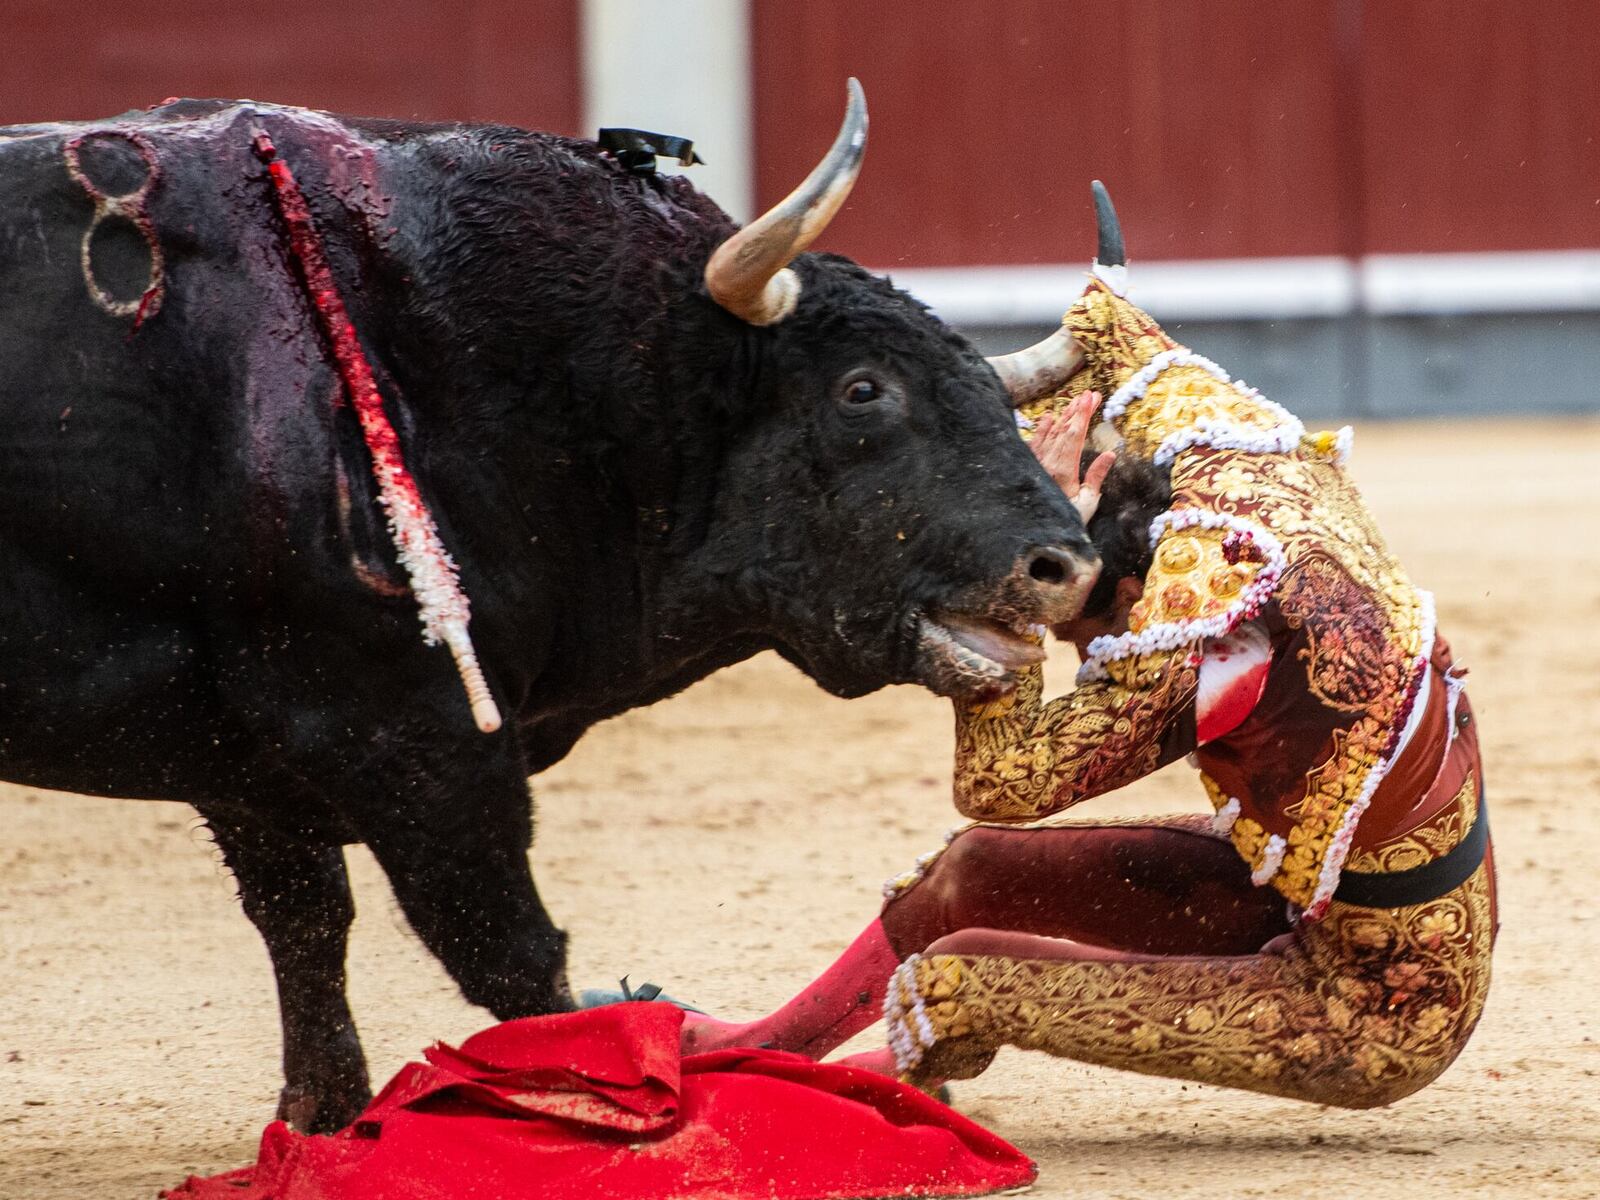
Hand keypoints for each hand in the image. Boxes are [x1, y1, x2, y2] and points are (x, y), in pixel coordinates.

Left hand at [1030, 391, 1114, 522]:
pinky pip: (1035, 442)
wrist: (1033, 534)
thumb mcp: (1087, 502)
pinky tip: (1049, 417)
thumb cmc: (1065, 521)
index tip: (1093, 397)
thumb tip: (1110, 454)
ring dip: (1064, 416)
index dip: (1084, 413)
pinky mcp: (1027, 466)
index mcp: (1063, 469)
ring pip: (1050, 433)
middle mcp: (1046, 462)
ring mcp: (1035, 463)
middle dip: (1078, 410)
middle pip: (1064, 429)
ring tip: (1075, 401)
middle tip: (1090, 394)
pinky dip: (1042, 429)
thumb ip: (1097, 476)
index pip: (1075, 434)